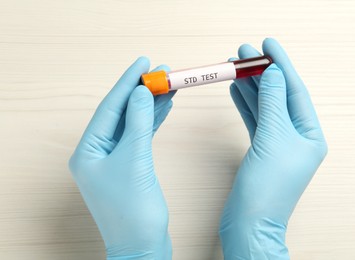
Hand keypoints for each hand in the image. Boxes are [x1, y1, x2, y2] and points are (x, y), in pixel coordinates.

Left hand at [69, 57, 174, 259]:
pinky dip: (153, 122)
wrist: (143, 246)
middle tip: (163, 72)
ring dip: (151, 105)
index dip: (128, 82)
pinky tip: (164, 108)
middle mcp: (97, 153)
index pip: (109, 108)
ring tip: (169, 86)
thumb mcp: (135, 161)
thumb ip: (138, 124)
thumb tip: (141, 92)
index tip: (144, 62)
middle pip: (122, 113)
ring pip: (134, 123)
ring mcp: (113, 159)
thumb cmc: (133, 212)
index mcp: (88, 151)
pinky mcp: (130, 166)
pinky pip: (141, 136)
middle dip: (142, 91)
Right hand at [219, 38, 327, 258]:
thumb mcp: (273, 137)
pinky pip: (254, 121)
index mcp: (310, 134)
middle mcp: (297, 137)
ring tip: (235, 67)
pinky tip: (235, 91)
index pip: (294, 91)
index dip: (281, 65)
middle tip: (243, 52)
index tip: (267, 44)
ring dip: (249, 87)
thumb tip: (273, 73)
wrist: (249, 222)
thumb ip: (272, 102)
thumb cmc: (266, 187)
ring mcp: (278, 144)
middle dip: (261, 73)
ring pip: (263, 107)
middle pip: (278, 96)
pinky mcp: (261, 150)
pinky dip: (244, 105)